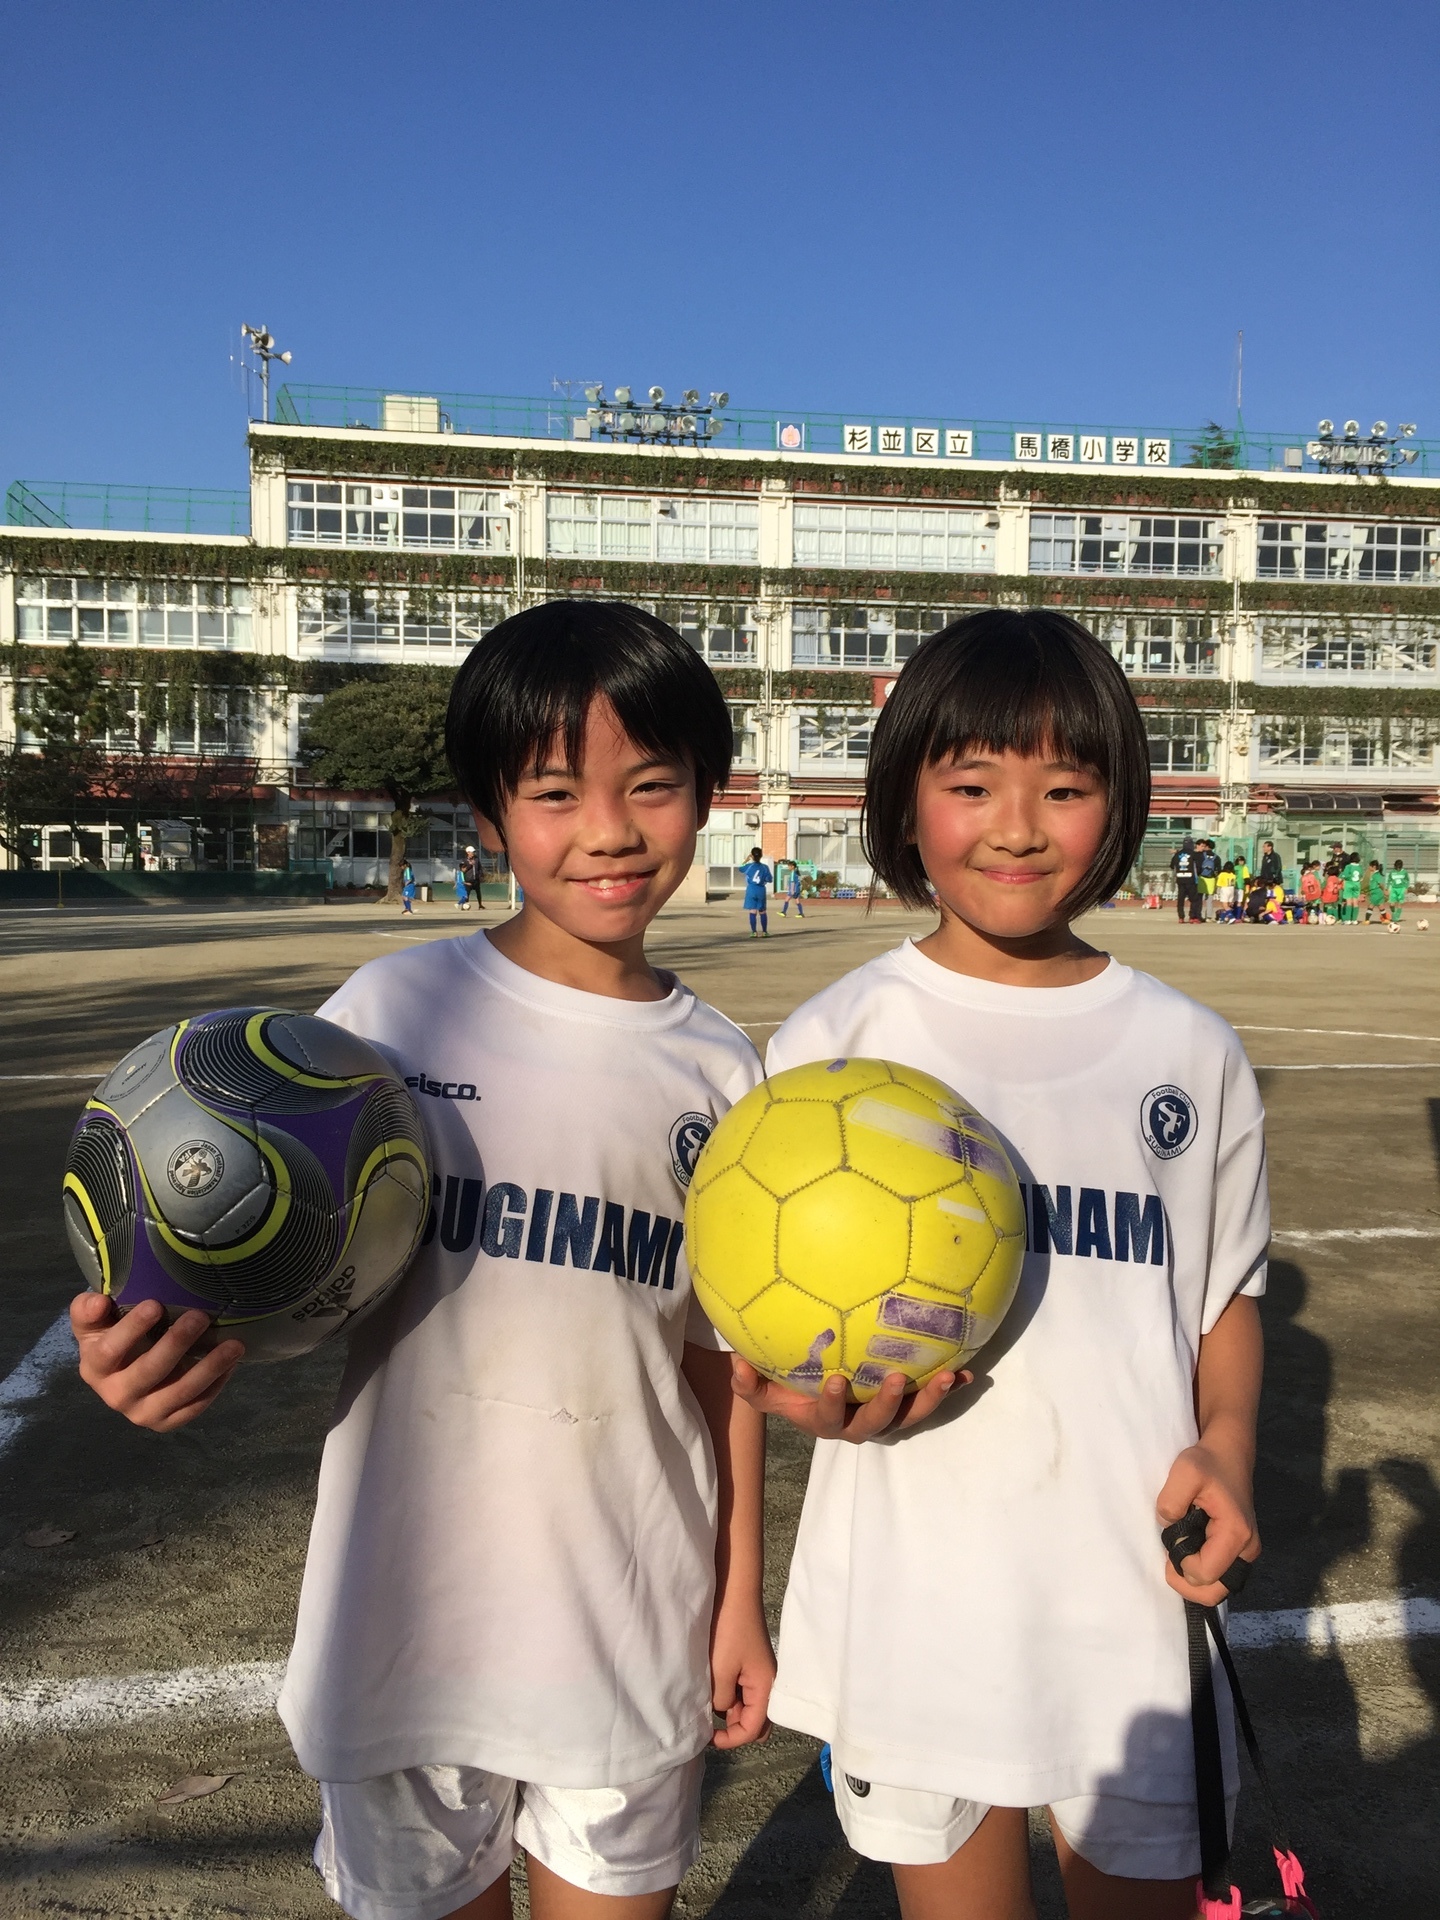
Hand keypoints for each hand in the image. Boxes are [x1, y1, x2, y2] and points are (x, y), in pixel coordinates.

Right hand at [70, 1293, 243, 1430]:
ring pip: (178, 1394)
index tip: (155, 1304)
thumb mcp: (93, 1320)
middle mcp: (116, 1396)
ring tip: (233, 1345)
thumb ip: (88, 1309)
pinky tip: (231, 1364)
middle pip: (148, 1372)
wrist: (124, 1369)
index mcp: (95, 1368)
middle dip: (176, 1343)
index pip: (109, 1352)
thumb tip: (100, 1302)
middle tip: (200, 1316)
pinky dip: (215, 1386)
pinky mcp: (166, 1422)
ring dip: (208, 1368)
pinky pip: (194, 1407)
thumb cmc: (111, 1335)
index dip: (132, 1329)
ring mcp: (142, 1413)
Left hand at [709, 1600, 774, 1749]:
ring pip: (748, 1707)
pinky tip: (713, 1688)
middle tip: (712, 1726)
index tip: (709, 1737)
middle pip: (757, 1722)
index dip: (732, 1739)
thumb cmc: (729, 1631)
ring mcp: (759, 1674)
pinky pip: (742, 1691)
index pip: (754, 1729)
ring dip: (730, 1712)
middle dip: (735, 1729)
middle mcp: (768, 1684)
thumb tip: (720, 1711)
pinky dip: (729, 1696)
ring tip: (708, 1704)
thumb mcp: (721, 1671)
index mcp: (766, 1688)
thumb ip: (721, 1700)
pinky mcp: (750, 1664)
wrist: (733, 1593)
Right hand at [730, 1355, 965, 1442]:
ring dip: (930, 1399)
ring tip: (947, 1377)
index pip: (829, 1417)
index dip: (833, 1403)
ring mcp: (886, 1418)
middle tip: (894, 1379)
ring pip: (910, 1417)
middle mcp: (859, 1425)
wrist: (819, 1398)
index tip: (835, 1379)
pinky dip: (948, 1390)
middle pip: (876, 1424)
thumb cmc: (792, 1391)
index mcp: (826, 1422)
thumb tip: (737, 1364)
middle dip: (886, 1405)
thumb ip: (750, 1385)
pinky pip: (929, 1401)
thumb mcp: (767, 1393)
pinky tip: (968, 1374)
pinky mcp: (906, 1407)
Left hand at [1156, 1432, 1259, 1607]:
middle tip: (1170, 1555)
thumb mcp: (1184, 1471)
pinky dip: (1202, 1571)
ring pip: (1218, 1588)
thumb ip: (1171, 1502)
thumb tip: (1167, 1528)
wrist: (1229, 1454)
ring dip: (1193, 1578)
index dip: (1179, 1565)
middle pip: (1214, 1592)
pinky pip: (1220, 1575)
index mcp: (1236, 1533)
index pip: (1204, 1574)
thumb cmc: (1208, 1462)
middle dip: (1186, 1581)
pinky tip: (1188, 1551)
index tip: (1170, 1540)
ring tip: (1179, 1551)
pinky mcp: (1240, 1550)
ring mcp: (1246, 1552)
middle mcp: (1247, 1549)